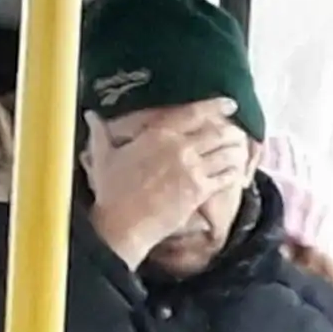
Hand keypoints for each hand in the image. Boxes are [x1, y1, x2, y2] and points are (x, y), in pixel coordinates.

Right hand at [85, 100, 246, 268]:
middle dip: (232, 132)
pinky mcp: (198, 191)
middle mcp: (180, 147)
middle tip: (238, 136)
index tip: (230, 105)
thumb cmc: (110, 194)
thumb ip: (100, 134)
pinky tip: (238, 175)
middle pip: (218, 131)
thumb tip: (90, 117)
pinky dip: (235, 174)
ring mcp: (191, 168)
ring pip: (226, 152)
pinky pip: (226, 177)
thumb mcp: (103, 158)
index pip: (195, 113)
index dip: (217, 106)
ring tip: (242, 153)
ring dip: (238, 152)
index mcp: (158, 133)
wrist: (121, 226)